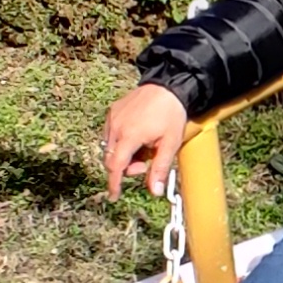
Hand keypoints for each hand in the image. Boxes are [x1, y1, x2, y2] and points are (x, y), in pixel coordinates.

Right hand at [100, 83, 189, 198]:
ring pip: (110, 147)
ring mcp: (113, 117)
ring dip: (124, 154)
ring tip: (143, 147)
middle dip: (126, 167)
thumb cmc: (171, 114)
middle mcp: (116, 127)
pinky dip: (121, 141)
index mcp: (130, 136)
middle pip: (112, 159)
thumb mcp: (170, 144)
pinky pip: (111, 134)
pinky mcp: (113, 111)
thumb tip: (155, 191)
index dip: (114, 184)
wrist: (169, 86)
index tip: (114, 195)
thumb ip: (160, 168)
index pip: (115, 166)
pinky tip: (137, 136)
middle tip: (144, 163)